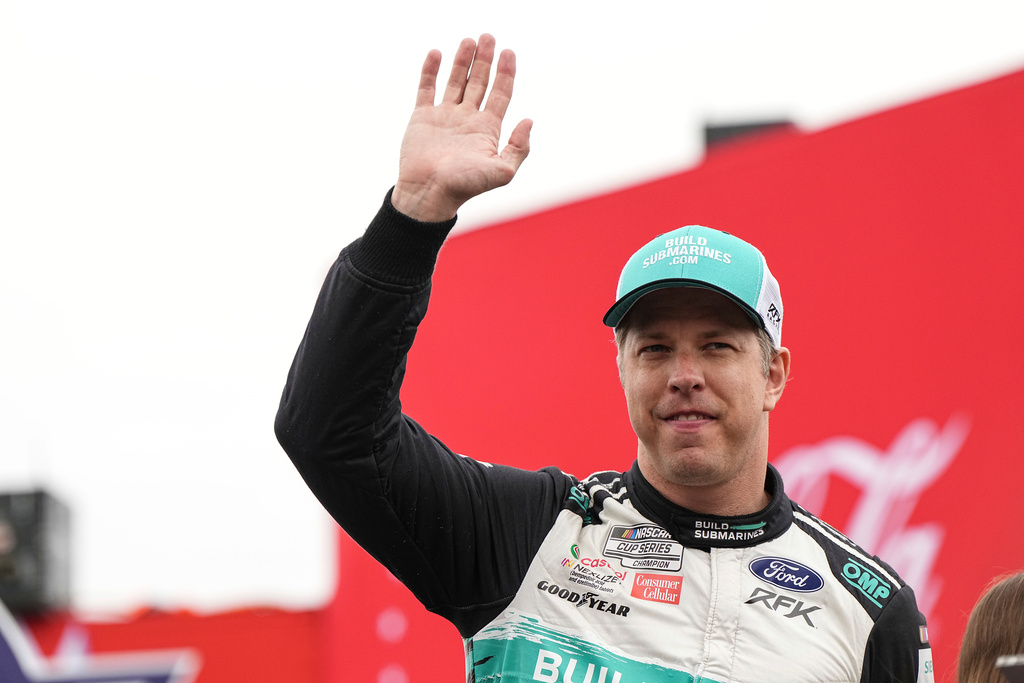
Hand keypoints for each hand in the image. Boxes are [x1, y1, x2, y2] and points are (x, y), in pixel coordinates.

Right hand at [391, 34, 532, 221]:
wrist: (428, 194)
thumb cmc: (464, 187)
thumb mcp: (501, 172)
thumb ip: (519, 148)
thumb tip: (529, 121)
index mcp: (487, 130)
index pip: (500, 94)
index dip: (506, 73)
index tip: (509, 52)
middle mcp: (467, 120)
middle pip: (480, 83)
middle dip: (485, 60)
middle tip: (489, 37)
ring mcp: (445, 117)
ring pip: (456, 81)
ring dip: (462, 61)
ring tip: (469, 40)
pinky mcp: (422, 118)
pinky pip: (427, 88)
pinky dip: (431, 71)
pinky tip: (437, 53)